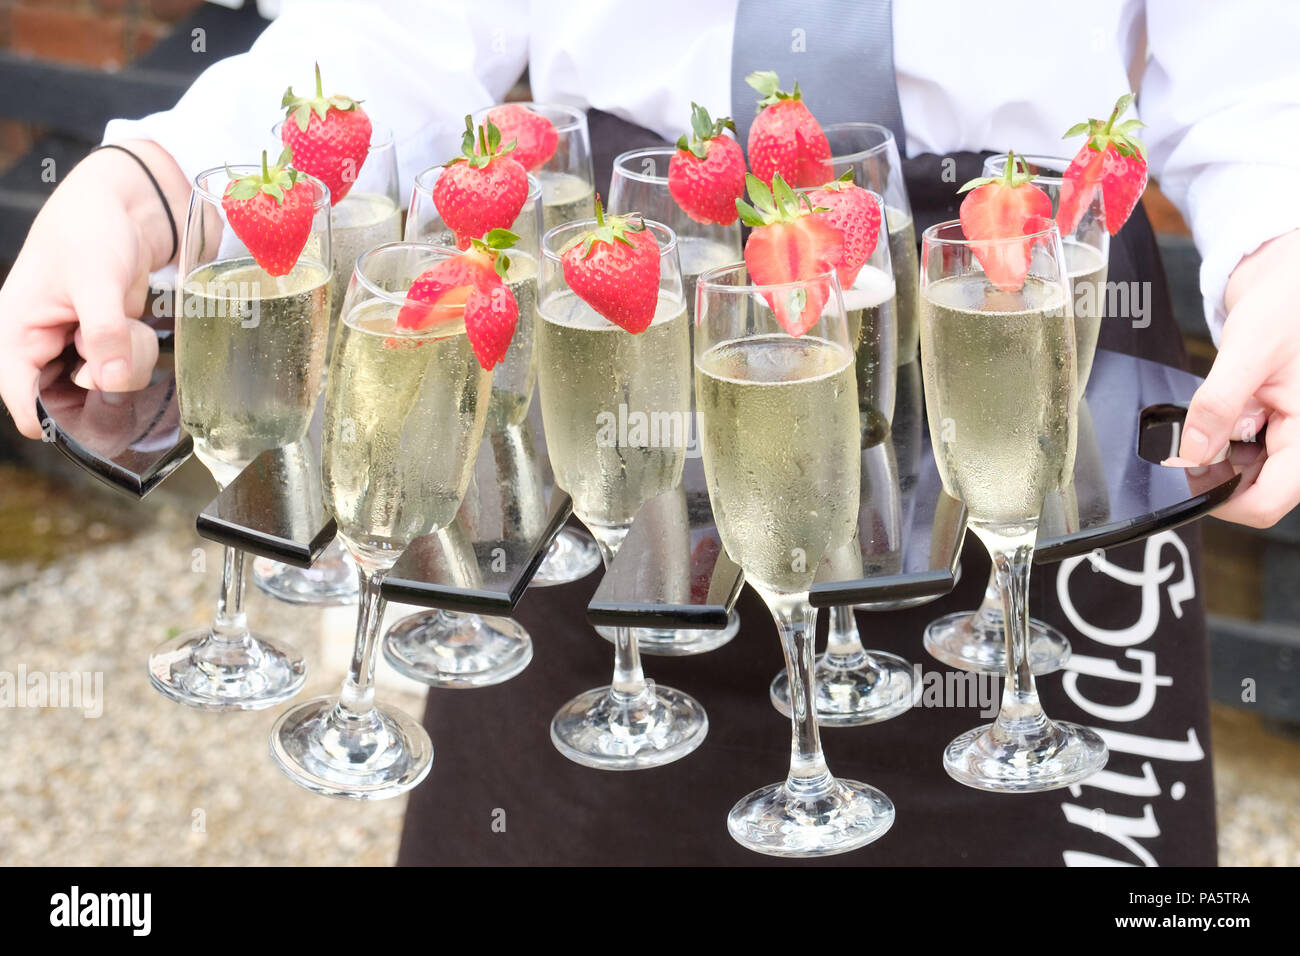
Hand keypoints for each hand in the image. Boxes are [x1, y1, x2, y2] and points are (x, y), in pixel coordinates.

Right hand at [0, 140, 188, 438]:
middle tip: (118, 353)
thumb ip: (104, 331)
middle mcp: (41, 348)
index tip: (94, 414)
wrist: (124, 207)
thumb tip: (111, 381)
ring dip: (124, 365)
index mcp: (16, 335)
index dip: (55, 420)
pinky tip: (134, 326)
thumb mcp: (97, 279)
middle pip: (67, 403)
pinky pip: (124, 372)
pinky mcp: (105, 344)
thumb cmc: (90, 229)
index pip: (22, 402)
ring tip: (124, 323)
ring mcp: (75, 348)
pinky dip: (136, 355)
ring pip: (102, 390)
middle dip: (100, 388)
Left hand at [1178, 228, 1299, 526]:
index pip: (1268, 503)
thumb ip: (1220, 403)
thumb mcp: (1249, 348)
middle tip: (1193, 436)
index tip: (1188, 476)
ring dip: (1219, 455)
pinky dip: (1222, 439)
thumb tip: (1192, 453)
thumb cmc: (1287, 306)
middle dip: (1216, 472)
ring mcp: (1290, 438)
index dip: (1223, 500)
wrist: (1293, 284)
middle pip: (1254, 492)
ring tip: (1218, 412)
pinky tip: (1223, 411)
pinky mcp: (1276, 430)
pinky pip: (1243, 453)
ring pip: (1246, 475)